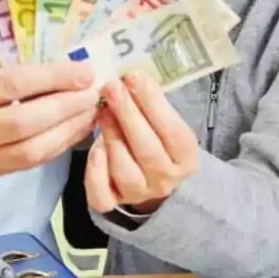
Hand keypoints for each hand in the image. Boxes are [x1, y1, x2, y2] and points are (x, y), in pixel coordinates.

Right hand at [0, 59, 99, 177]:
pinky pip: (29, 164)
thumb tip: (59, 67)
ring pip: (29, 152)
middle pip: (21, 123)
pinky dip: (57, 146)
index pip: (9, 86)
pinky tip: (75, 128)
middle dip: (64, 108)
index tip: (83, 72)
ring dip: (67, 131)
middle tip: (92, 94)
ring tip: (90, 112)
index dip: (50, 79)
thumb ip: (6, 67)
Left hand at [85, 73, 198, 215]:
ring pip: (124, 171)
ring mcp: (140, 193)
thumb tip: (129, 76)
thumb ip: (150, 103)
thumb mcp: (163, 120)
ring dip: (111, 137)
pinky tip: (93, 149)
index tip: (133, 77)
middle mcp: (166, 179)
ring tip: (101, 110)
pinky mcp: (114, 201)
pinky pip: (102, 196)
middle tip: (111, 87)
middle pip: (147, 150)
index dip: (152, 103)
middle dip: (127, 114)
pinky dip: (95, 173)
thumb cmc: (156, 136)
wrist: (150, 175)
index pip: (172, 131)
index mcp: (186, 157)